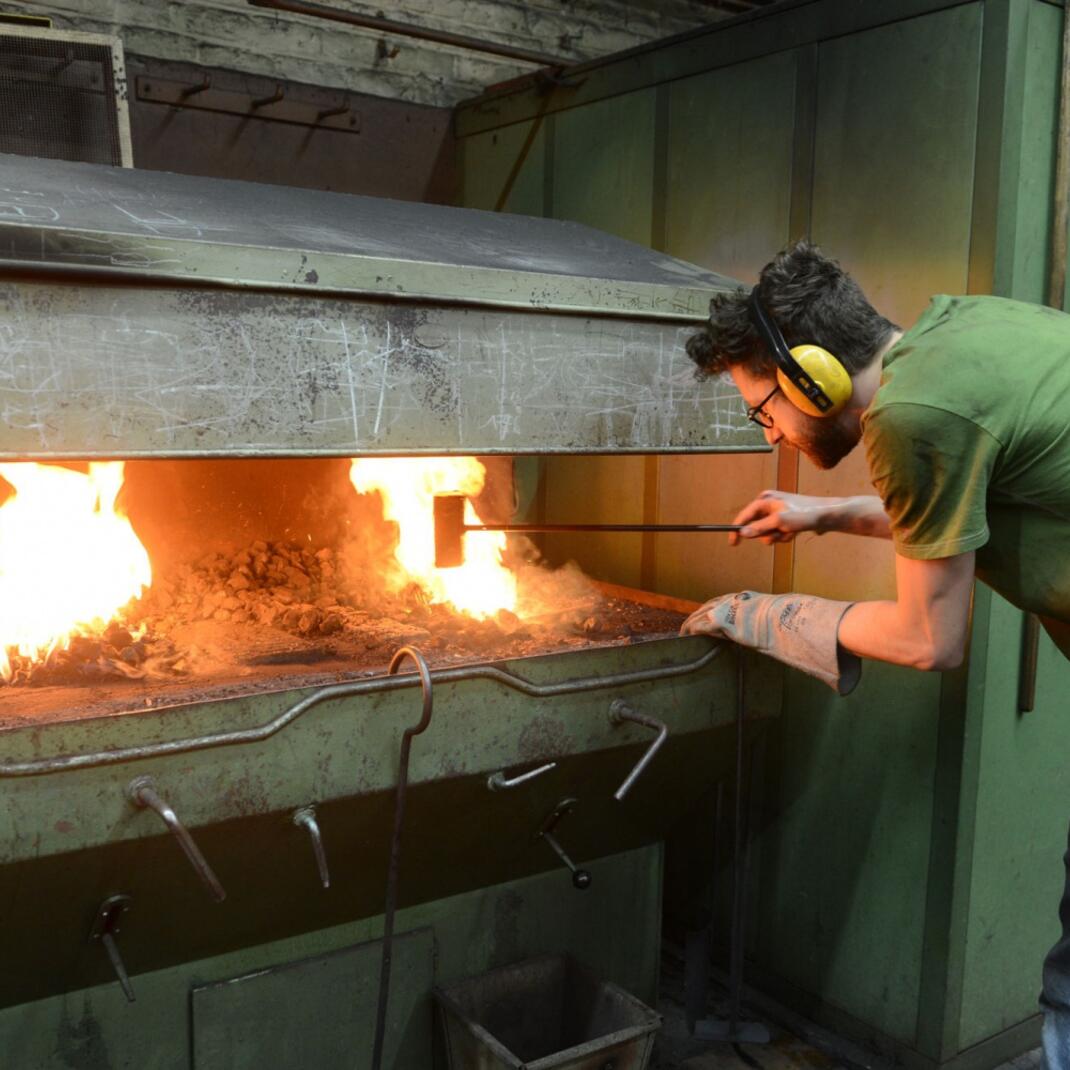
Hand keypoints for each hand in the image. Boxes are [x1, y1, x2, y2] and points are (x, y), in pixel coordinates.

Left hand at [681, 590, 860, 694]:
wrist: (800, 619)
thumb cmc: (805, 624)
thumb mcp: (800, 629)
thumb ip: (803, 638)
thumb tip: (823, 656)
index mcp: (757, 603)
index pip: (733, 603)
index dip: (720, 609)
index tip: (713, 617)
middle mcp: (743, 602)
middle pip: (716, 604)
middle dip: (703, 613)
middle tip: (692, 623)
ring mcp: (733, 609)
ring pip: (706, 612)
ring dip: (694, 621)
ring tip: (684, 630)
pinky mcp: (726, 618)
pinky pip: (703, 622)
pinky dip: (692, 627)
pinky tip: (684, 633)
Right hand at [730, 490, 833, 545]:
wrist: (827, 515)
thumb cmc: (804, 514)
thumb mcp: (779, 522)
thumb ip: (759, 528)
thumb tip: (742, 532)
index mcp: (764, 500)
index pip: (744, 515)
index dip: (737, 529)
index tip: (733, 543)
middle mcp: (769, 504)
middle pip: (756, 527)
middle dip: (768, 534)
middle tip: (779, 532)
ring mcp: (777, 512)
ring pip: (768, 533)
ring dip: (778, 536)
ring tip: (790, 532)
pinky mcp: (785, 519)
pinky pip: (777, 533)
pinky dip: (784, 536)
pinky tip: (795, 532)